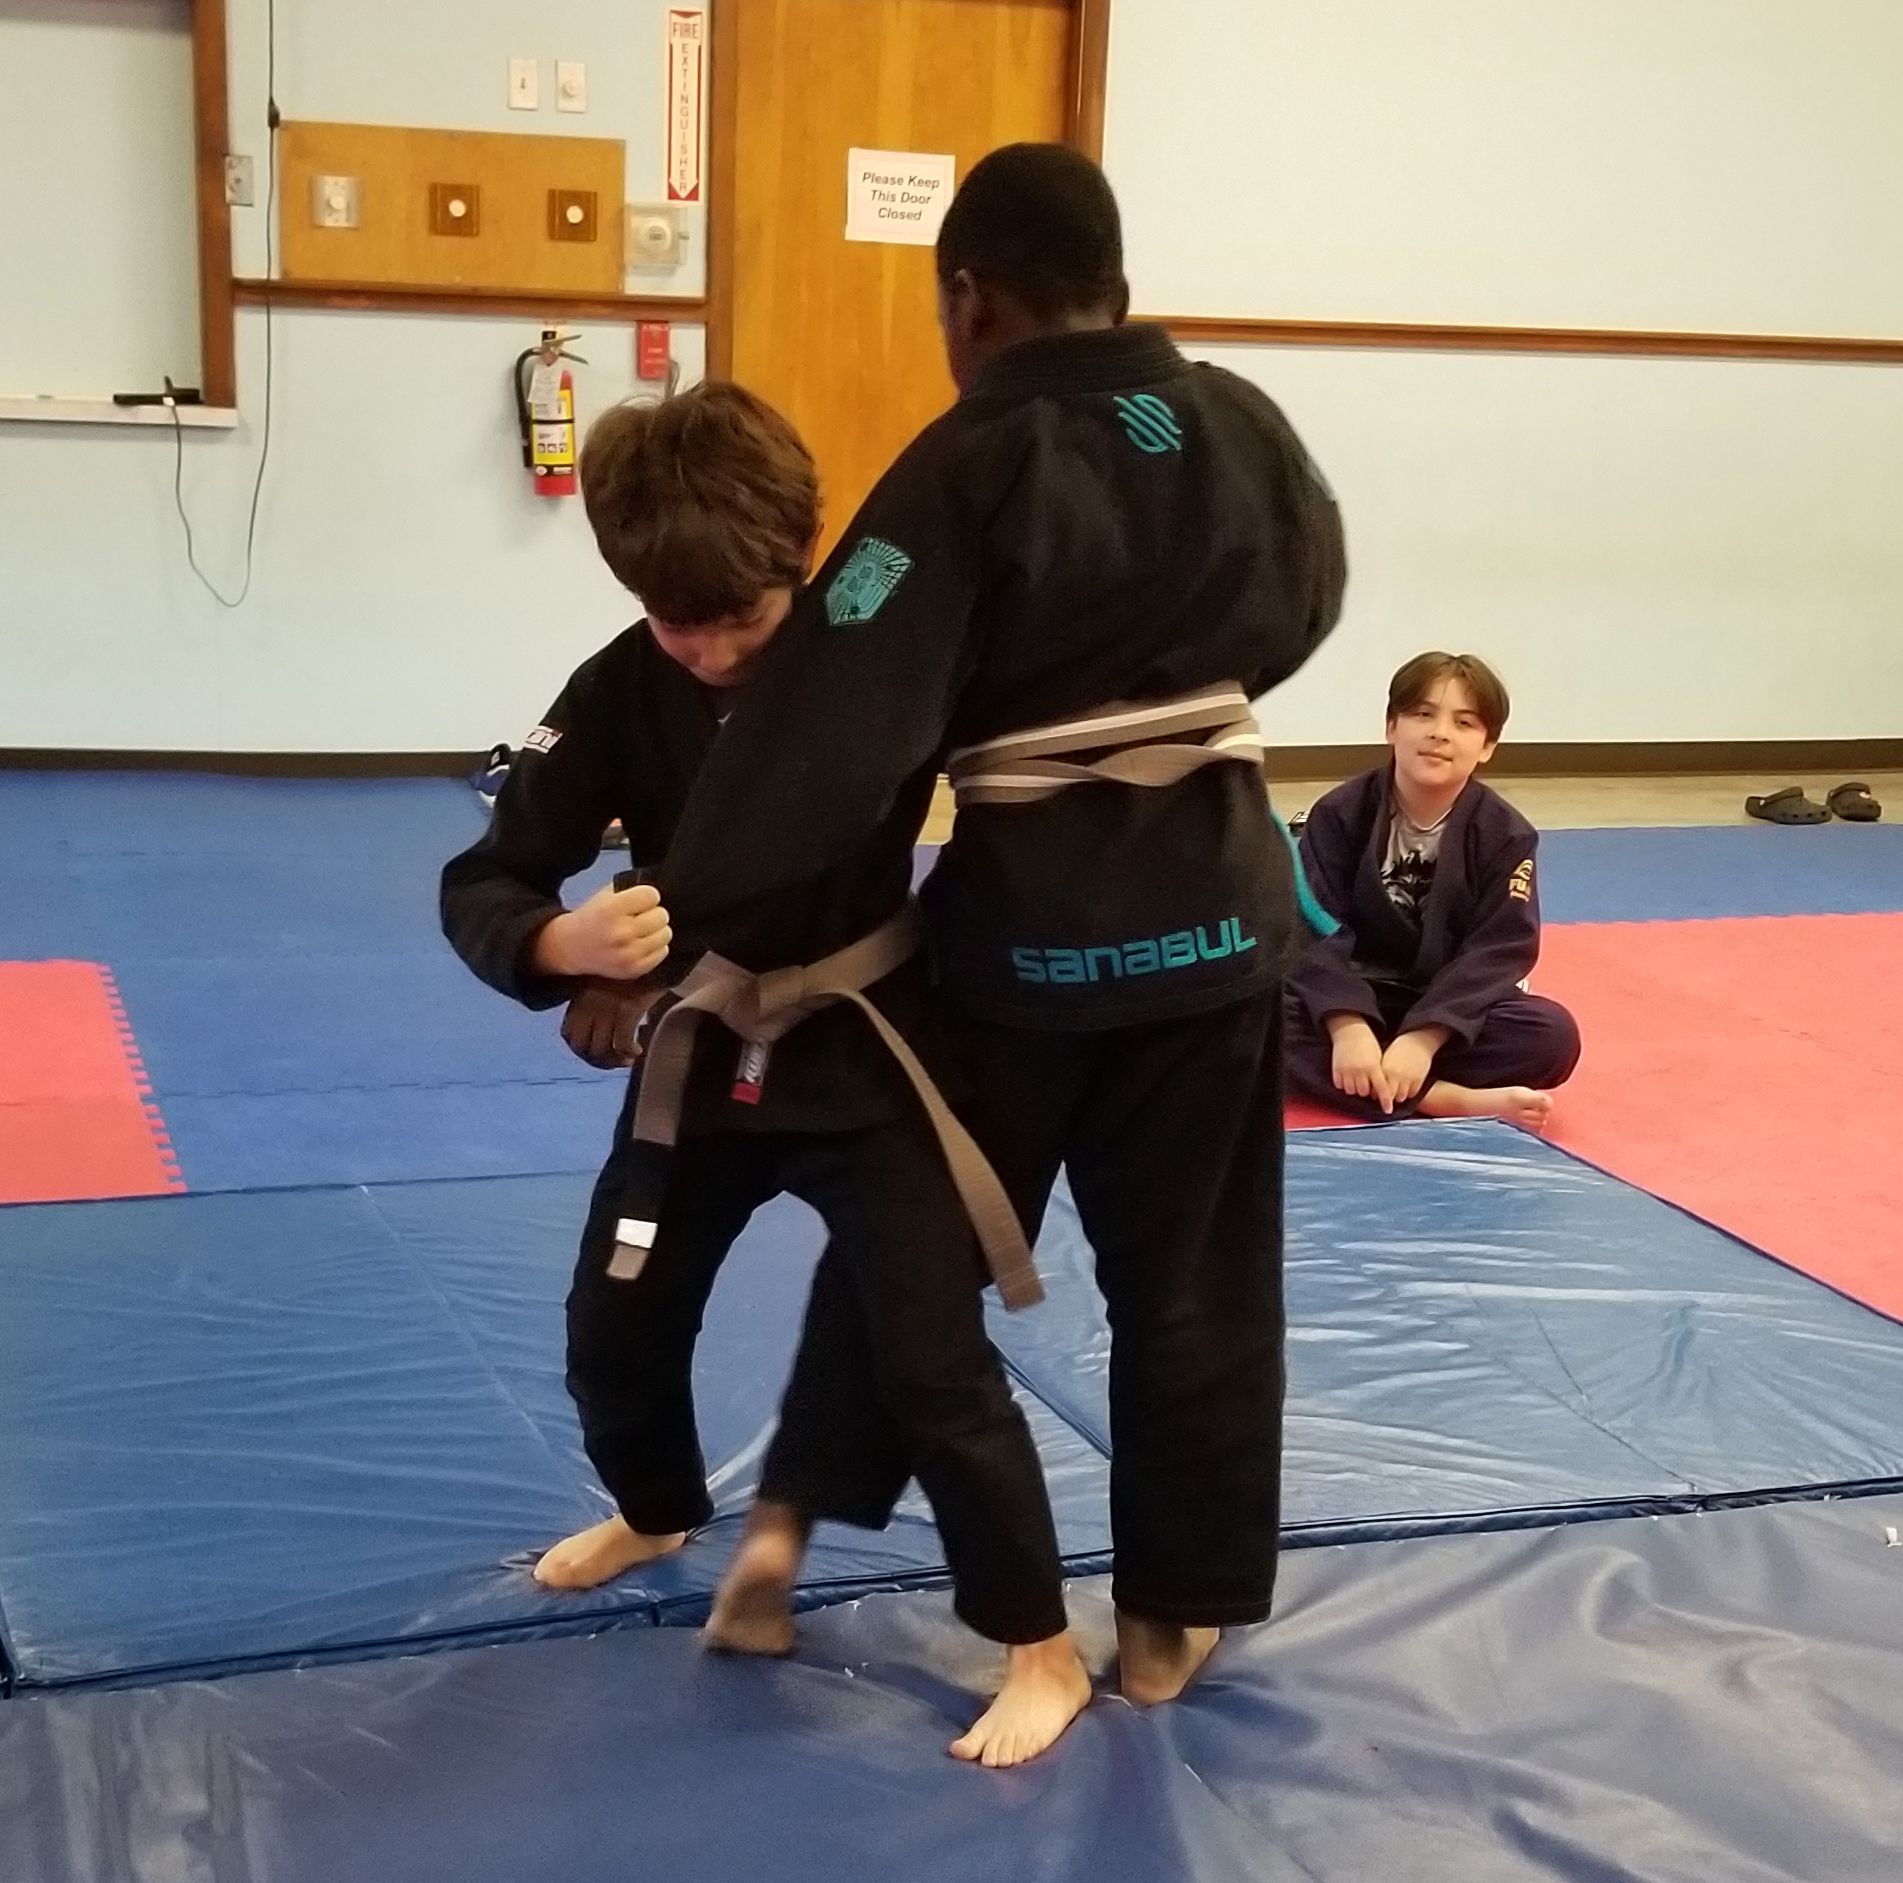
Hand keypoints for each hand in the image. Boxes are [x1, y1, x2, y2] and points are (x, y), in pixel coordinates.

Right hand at [535, 880, 670, 980]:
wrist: (571, 948)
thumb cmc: (592, 919)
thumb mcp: (605, 895)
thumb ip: (630, 890)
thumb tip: (657, 893)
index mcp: (611, 909)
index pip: (652, 895)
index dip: (647, 896)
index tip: (640, 900)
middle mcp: (620, 932)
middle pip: (661, 915)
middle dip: (653, 913)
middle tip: (641, 917)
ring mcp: (628, 954)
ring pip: (665, 934)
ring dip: (657, 930)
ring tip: (642, 931)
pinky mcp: (634, 969)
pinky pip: (662, 952)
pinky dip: (655, 947)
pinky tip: (641, 944)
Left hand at [561, 978, 662, 1069]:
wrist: (654, 958)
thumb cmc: (634, 972)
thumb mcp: (605, 984)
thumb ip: (596, 1002)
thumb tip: (600, 1029)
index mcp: (581, 998)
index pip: (568, 1035)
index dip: (581, 1050)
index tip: (597, 1052)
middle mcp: (589, 1004)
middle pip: (581, 1047)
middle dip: (597, 1060)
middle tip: (614, 1060)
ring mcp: (607, 1008)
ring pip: (600, 1050)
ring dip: (614, 1061)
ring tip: (627, 1058)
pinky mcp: (627, 1010)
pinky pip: (622, 1043)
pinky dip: (629, 1052)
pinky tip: (638, 1050)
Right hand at [1327, 1016, 1393, 1113]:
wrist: (1349, 1030)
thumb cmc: (1367, 1044)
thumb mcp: (1378, 1057)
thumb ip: (1379, 1074)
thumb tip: (1381, 1092)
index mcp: (1373, 1066)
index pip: (1382, 1088)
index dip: (1386, 1101)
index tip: (1388, 1110)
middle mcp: (1359, 1070)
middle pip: (1364, 1092)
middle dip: (1367, 1091)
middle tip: (1367, 1084)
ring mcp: (1346, 1070)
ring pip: (1351, 1091)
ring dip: (1355, 1088)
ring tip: (1357, 1080)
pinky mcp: (1336, 1069)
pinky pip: (1340, 1085)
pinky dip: (1344, 1084)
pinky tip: (1347, 1077)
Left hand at [1380, 1029, 1443, 1107]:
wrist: (1418, 1042)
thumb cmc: (1399, 1050)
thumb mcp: (1386, 1058)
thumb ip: (1380, 1072)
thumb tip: (1373, 1087)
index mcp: (1385, 1068)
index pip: (1378, 1089)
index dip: (1377, 1094)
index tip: (1376, 1095)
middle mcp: (1396, 1075)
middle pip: (1390, 1095)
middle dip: (1388, 1098)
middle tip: (1387, 1097)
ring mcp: (1408, 1078)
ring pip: (1401, 1097)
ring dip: (1398, 1097)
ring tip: (1396, 1093)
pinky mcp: (1419, 1080)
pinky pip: (1412, 1094)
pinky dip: (1409, 1093)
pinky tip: (1406, 1089)